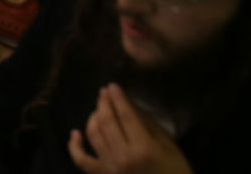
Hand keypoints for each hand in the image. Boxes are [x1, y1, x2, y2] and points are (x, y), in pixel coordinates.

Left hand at [68, 84, 193, 173]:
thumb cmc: (175, 172)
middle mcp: (123, 158)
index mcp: (144, 149)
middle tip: (103, 92)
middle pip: (107, 123)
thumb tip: (129, 103)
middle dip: (104, 104)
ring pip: (93, 136)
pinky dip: (74, 147)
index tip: (113, 85)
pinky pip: (81, 160)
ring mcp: (110, 169)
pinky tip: (75, 133)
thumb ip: (148, 123)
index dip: (118, 98)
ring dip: (92, 118)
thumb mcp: (168, 146)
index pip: (126, 116)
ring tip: (98, 109)